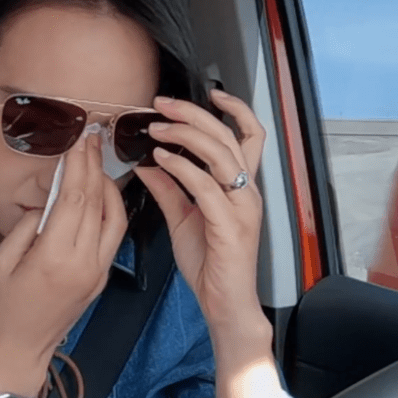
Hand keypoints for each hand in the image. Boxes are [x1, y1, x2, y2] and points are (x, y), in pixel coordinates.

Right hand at [0, 133, 127, 396]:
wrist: (19, 351)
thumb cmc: (3, 310)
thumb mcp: (3, 261)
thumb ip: (28, 225)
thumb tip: (47, 202)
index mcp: (55, 258)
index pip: (74, 200)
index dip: (78, 166)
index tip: (79, 142)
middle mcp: (83, 263)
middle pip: (96, 203)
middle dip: (94, 167)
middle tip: (91, 140)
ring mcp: (97, 272)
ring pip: (115, 218)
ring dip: (108, 187)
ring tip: (97, 163)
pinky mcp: (101, 277)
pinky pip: (114, 236)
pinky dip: (112, 210)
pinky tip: (101, 195)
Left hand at [133, 89, 267, 329]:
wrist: (224, 304)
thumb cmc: (212, 266)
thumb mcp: (183, 219)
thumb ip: (169, 190)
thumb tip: (148, 164)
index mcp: (241, 188)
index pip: (249, 136)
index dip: (234, 110)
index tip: (211, 93)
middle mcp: (247, 192)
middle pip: (228, 135)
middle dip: (195, 112)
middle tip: (163, 104)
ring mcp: (242, 207)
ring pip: (220, 153)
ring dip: (185, 134)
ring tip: (158, 128)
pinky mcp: (230, 224)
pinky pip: (205, 185)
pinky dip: (182, 167)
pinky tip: (162, 160)